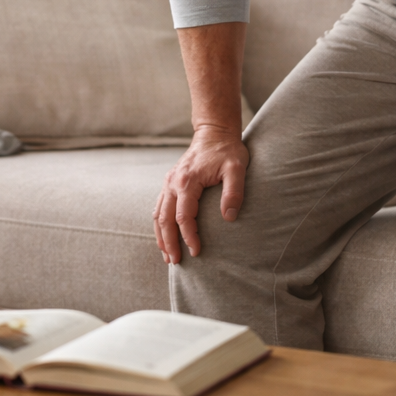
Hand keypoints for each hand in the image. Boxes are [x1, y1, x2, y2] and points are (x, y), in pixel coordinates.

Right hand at [154, 126, 247, 263]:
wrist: (214, 132)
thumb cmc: (228, 151)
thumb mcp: (237, 168)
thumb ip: (234, 192)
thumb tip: (229, 217)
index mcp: (187, 181)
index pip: (183, 217)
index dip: (189, 237)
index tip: (196, 252)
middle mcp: (173, 183)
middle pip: (164, 219)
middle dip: (169, 243)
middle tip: (175, 262)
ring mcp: (169, 182)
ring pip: (158, 214)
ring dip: (160, 236)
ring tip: (167, 256)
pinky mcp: (170, 182)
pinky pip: (159, 207)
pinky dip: (160, 224)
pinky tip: (164, 237)